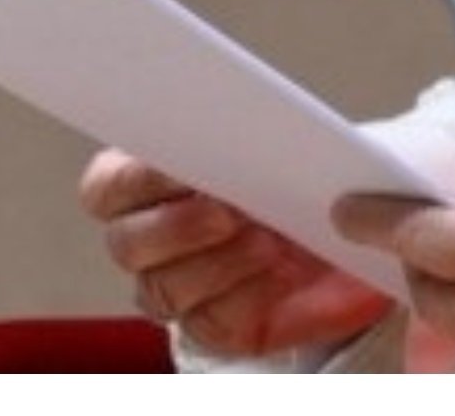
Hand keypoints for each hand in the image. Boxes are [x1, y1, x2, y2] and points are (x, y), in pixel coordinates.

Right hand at [80, 146, 392, 358]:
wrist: (349, 228)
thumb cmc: (300, 174)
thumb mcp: (280, 142)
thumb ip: (247, 135)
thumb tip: (244, 128)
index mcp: (142, 185)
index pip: (105, 187)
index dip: (135, 178)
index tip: (186, 162)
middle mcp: (147, 242)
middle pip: (127, 245)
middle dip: (178, 226)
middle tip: (231, 210)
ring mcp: (176, 289)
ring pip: (164, 289)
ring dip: (219, 263)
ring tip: (272, 241)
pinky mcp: (215, 327)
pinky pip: (212, 322)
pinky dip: (250, 295)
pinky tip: (284, 272)